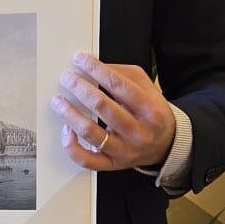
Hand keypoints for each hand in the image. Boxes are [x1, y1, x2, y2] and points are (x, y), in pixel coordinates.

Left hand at [51, 52, 175, 171]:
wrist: (165, 144)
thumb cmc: (151, 113)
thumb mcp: (147, 88)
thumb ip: (123, 74)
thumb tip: (94, 66)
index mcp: (149, 109)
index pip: (118, 85)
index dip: (95, 69)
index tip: (79, 59)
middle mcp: (138, 131)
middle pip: (102, 106)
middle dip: (79, 88)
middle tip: (67, 78)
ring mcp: (124, 150)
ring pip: (90, 132)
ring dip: (69, 113)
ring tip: (59, 101)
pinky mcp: (112, 163)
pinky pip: (87, 160)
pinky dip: (72, 145)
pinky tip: (66, 130)